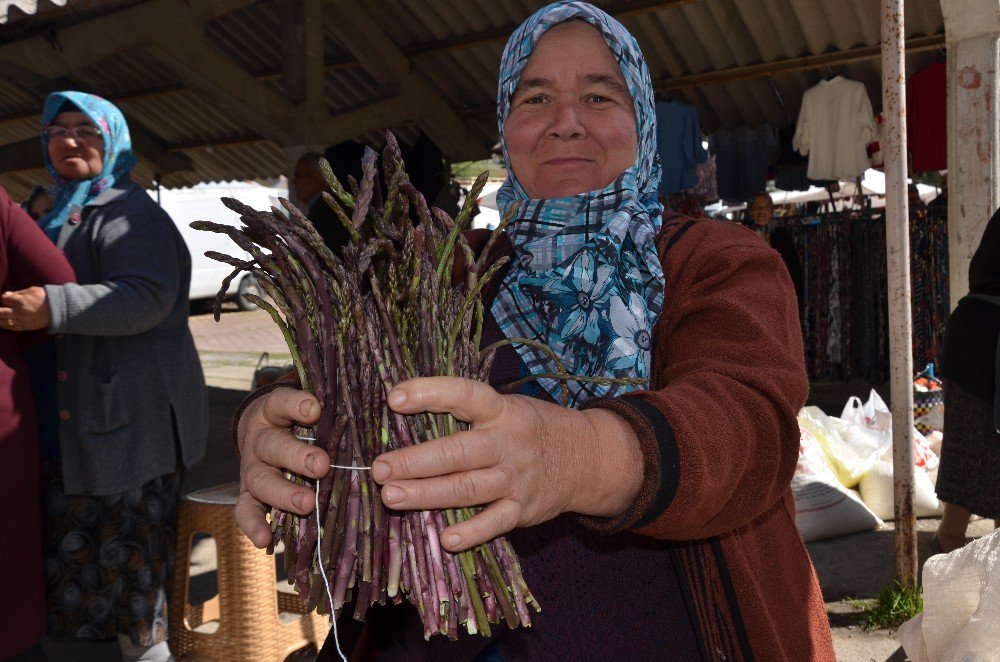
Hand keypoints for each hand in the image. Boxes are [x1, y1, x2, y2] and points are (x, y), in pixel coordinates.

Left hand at [0, 286, 50, 330]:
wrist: (57, 310)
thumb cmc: (45, 297)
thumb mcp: (32, 290)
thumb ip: (18, 293)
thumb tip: (6, 294)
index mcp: (20, 301)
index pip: (4, 299)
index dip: (4, 298)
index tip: (6, 298)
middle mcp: (18, 312)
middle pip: (0, 312)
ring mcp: (21, 320)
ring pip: (3, 321)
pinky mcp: (25, 327)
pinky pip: (12, 327)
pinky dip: (5, 326)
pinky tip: (3, 324)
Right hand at [235, 387, 330, 547]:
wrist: (260, 431)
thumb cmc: (296, 420)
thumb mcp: (307, 408)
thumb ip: (329, 409)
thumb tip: (377, 403)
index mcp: (273, 412)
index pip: (281, 403)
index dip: (295, 405)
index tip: (316, 410)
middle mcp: (260, 440)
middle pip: (273, 446)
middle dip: (298, 457)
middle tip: (322, 466)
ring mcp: (252, 468)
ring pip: (262, 480)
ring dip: (284, 493)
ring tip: (306, 503)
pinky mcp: (248, 494)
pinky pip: (246, 510)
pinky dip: (253, 525)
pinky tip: (265, 540)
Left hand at [372, 376, 643, 552]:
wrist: (589, 458)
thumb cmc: (532, 430)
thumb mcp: (508, 408)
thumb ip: (468, 414)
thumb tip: (405, 418)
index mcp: (502, 410)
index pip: (464, 396)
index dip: (430, 393)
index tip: (394, 398)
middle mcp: (508, 442)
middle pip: (458, 452)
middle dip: (416, 461)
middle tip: (378, 469)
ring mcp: (516, 478)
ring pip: (467, 489)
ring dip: (428, 494)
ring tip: (391, 497)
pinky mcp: (523, 509)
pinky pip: (495, 523)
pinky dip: (471, 532)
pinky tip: (445, 539)